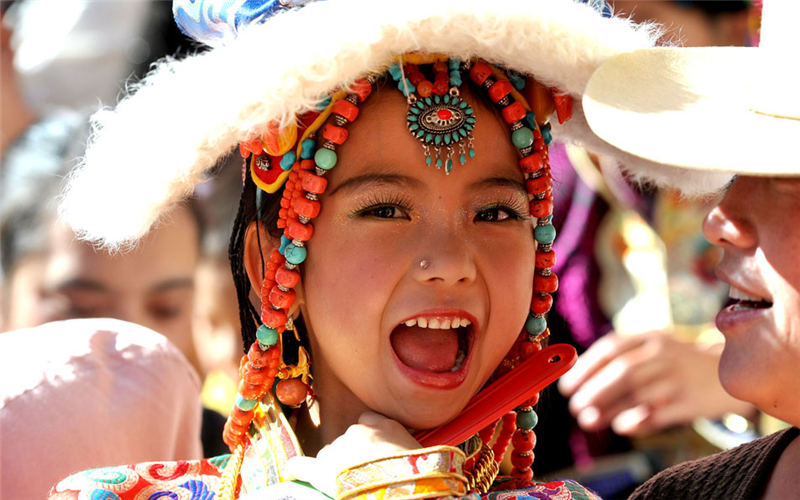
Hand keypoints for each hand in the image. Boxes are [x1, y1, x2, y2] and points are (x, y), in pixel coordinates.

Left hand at [287, 411, 419, 496]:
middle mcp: (355, 432)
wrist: (406, 490)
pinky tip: (292, 473)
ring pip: (330, 455)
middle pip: (346, 441)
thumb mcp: (415, 447)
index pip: (366, 421)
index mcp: (379, 424)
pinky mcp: (323, 472)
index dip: (368, 438)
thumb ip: (399, 440)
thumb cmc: (418, 472)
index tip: (373, 451)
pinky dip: (296, 469)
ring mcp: (337, 451)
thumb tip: (396, 448)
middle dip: (351, 456)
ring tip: (349, 485)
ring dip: (336, 467)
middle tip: (365, 475)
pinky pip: (302, 466)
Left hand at [558, 330, 754, 435]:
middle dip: (593, 390)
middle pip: (623, 371)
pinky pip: (657, 414)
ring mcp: (679, 378)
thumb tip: (579, 384)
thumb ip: (622, 360)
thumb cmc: (678, 364)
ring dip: (607, 409)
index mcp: (651, 337)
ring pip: (637, 394)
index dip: (585, 367)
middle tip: (574, 406)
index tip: (567, 386)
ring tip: (586, 421)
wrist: (730, 372)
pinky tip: (620, 426)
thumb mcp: (654, 350)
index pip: (611, 347)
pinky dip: (636, 421)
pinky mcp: (691, 402)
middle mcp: (665, 354)